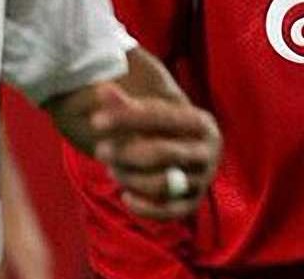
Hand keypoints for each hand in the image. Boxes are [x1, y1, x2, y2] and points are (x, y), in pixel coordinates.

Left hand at [91, 83, 220, 220]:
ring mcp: (202, 180)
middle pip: (165, 153)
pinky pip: (168, 212)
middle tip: (99, 150)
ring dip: (131, 178)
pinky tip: (124, 196)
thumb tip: (103, 90)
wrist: (180, 154)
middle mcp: (208, 153)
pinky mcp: (191, 204)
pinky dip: (145, 208)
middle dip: (127, 152)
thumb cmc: (158, 128)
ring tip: (112, 168)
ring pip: (163, 184)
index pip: (163, 117)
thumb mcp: (146, 112)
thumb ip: (124, 103)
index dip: (127, 117)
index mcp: (202, 123)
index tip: (95, 121)